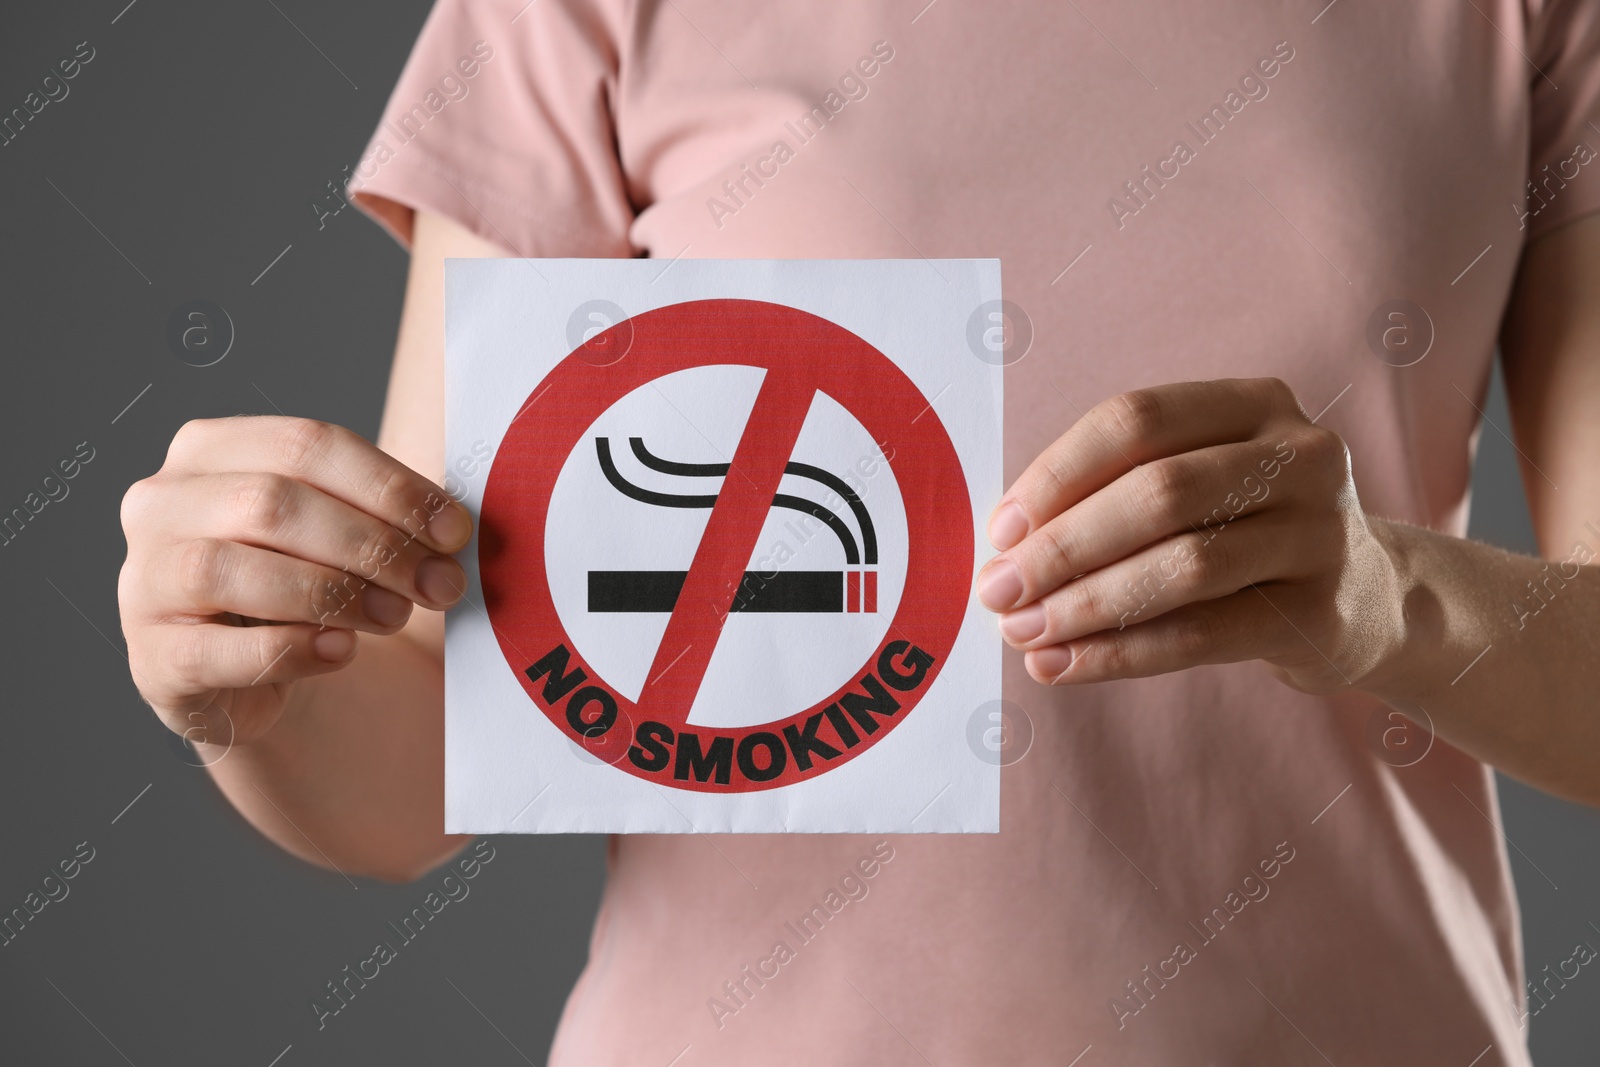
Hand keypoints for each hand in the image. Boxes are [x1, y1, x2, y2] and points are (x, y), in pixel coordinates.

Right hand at [118, 416, 472, 750]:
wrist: (255, 677)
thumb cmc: (306, 581)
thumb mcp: (340, 531)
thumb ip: (383, 514)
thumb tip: (453, 530)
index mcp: (211, 449)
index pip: (307, 444)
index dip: (390, 486)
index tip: (455, 531)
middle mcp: (162, 504)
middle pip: (273, 503)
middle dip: (373, 544)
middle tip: (440, 584)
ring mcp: (143, 580)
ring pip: (233, 569)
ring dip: (334, 593)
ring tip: (395, 615)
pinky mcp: (151, 658)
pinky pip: (218, 651)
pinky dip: (291, 649)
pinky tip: (341, 652)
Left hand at [976, 378, 1406, 693]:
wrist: (1365, 600)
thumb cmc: (1243, 532)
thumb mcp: (1196, 486)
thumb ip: (1112, 493)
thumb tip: (1004, 545)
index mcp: (1256, 403)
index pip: (1136, 421)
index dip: (1057, 473)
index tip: (1000, 529)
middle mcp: (1302, 455)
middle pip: (1158, 491)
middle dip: (1063, 546)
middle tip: (996, 590)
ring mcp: (1321, 533)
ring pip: (1183, 565)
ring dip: (1086, 604)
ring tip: (1020, 632)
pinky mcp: (1322, 613)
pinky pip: (1204, 634)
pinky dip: (1122, 653)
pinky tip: (1063, 664)